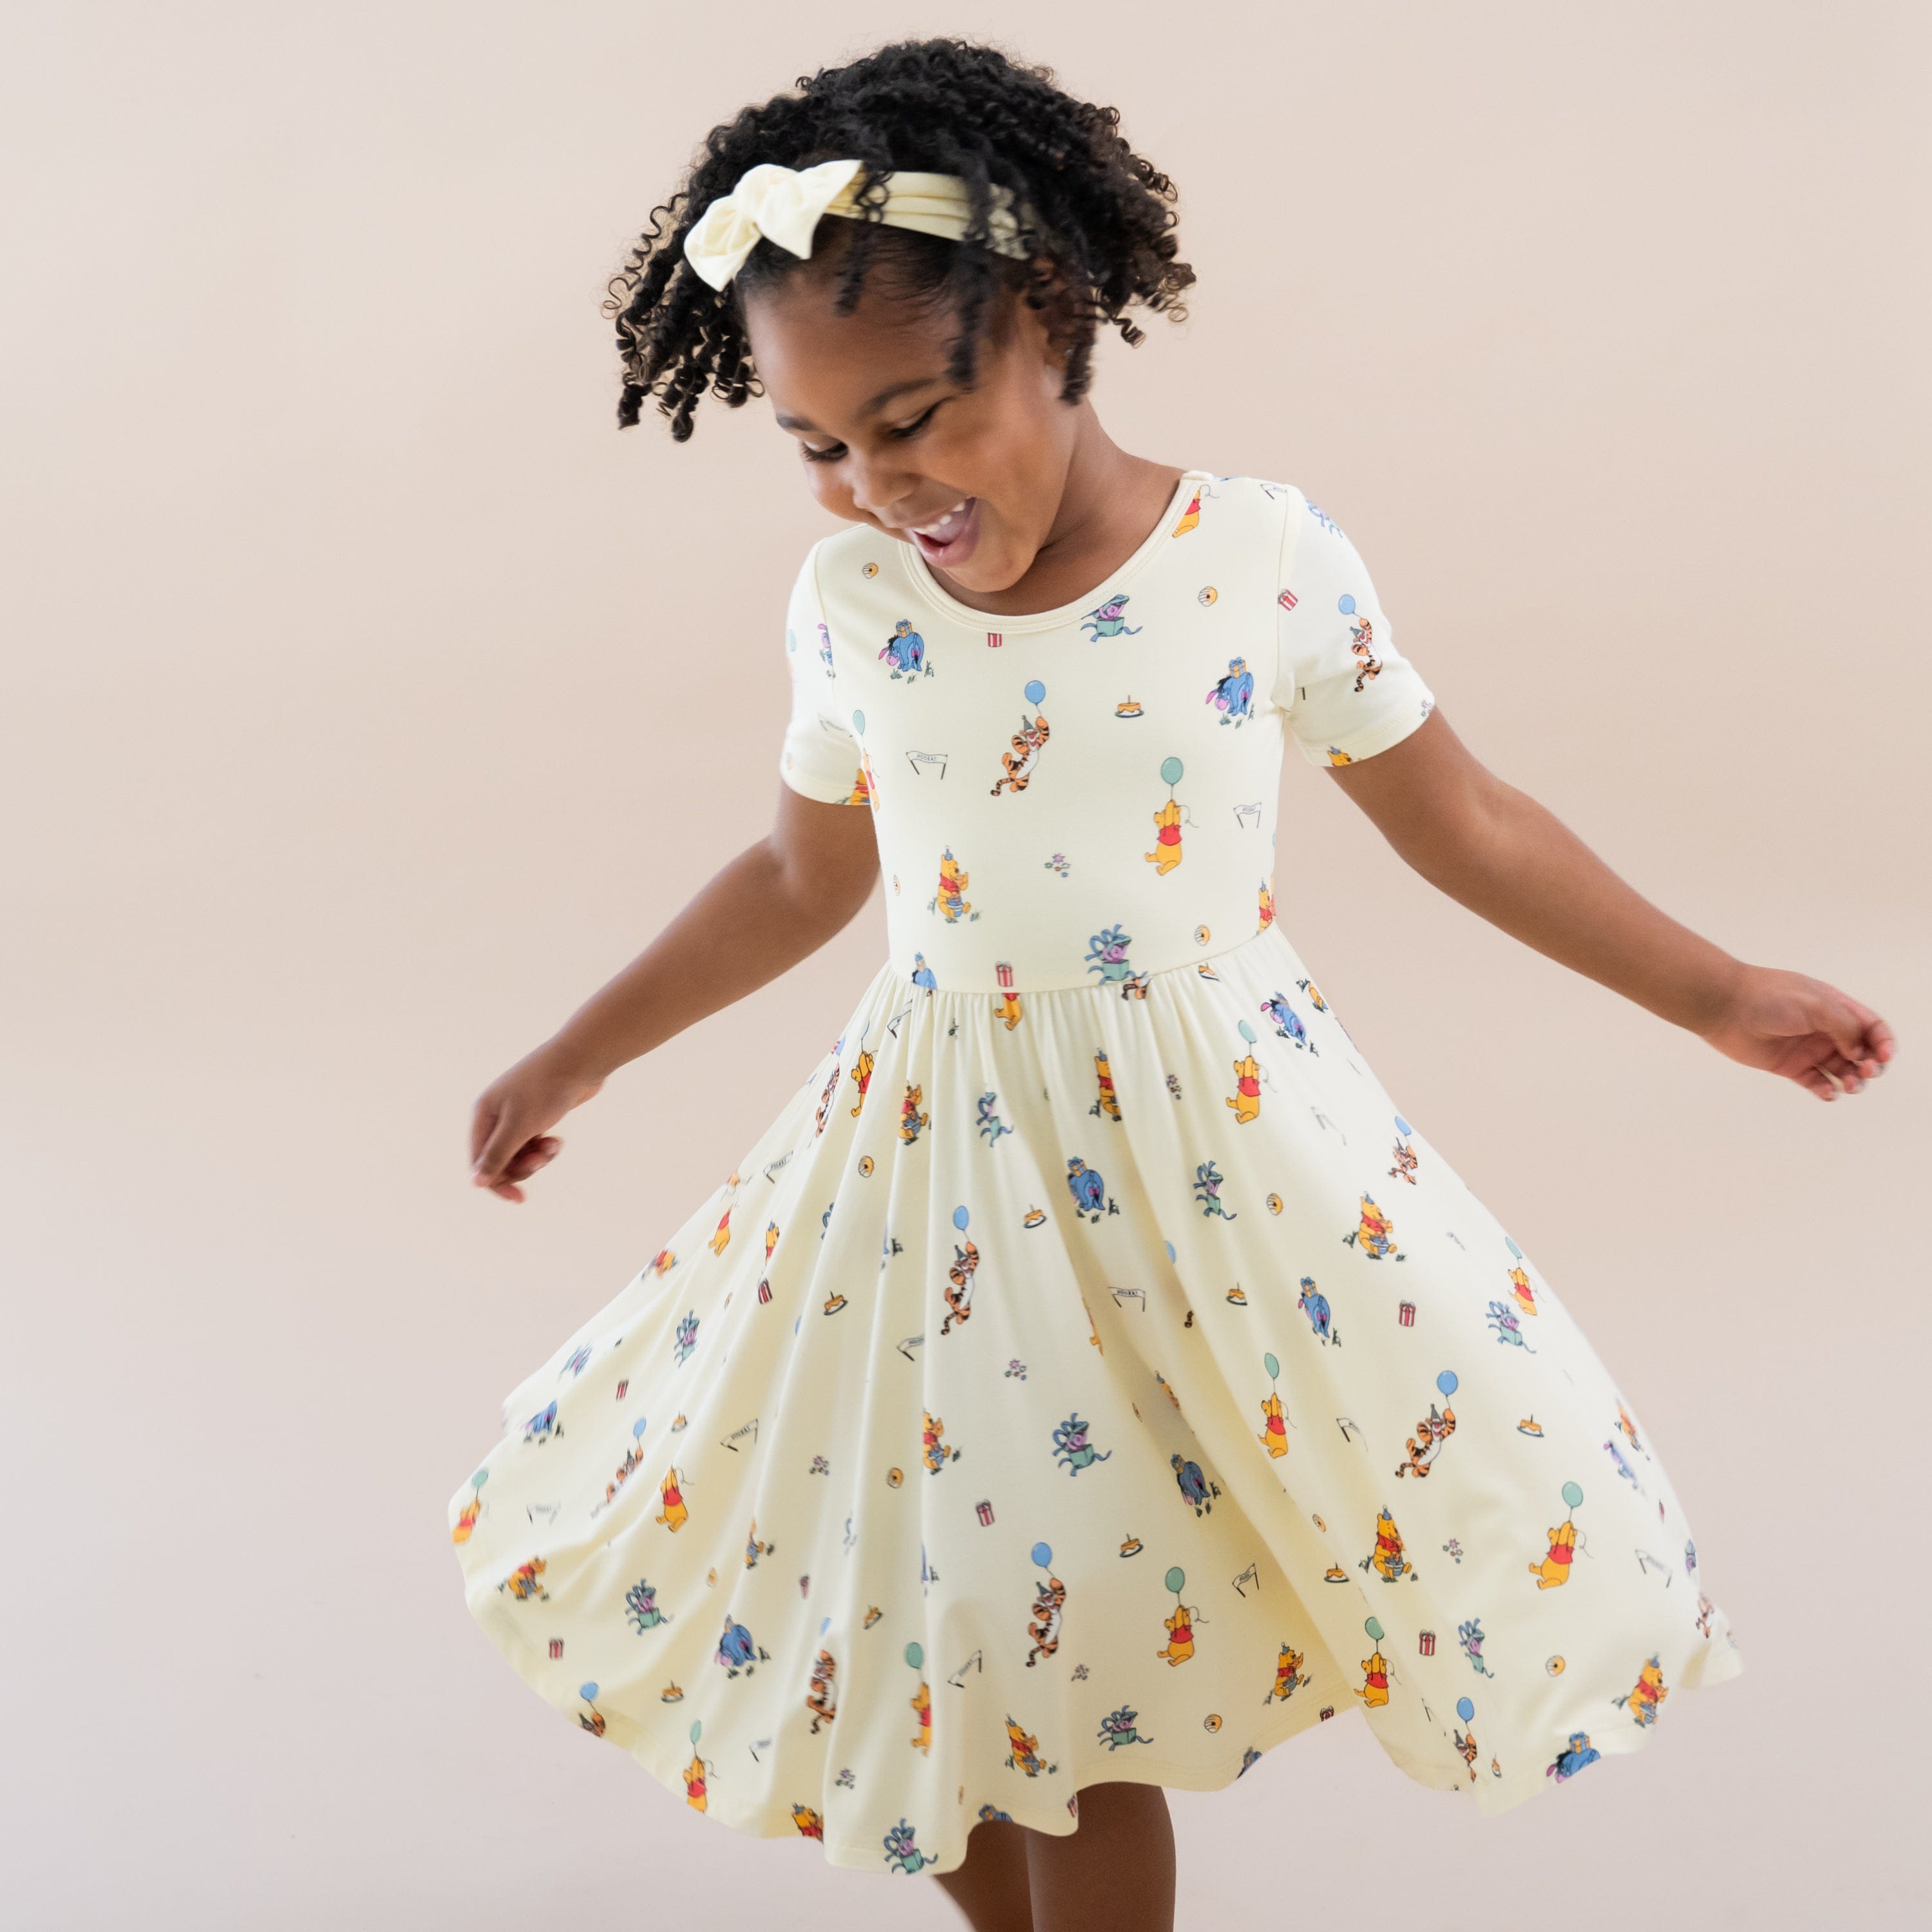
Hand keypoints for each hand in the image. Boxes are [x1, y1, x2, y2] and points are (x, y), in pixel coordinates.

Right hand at [469, 1043, 605, 1200]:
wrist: (580, 1060)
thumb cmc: (545, 1090)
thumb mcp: (518, 1127)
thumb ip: (496, 1156)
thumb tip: (475, 1184)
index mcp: (483, 1115)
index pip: (480, 1161)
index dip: (497, 1182)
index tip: (518, 1198)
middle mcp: (496, 1115)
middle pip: (501, 1160)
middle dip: (522, 1166)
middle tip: (541, 1160)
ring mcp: (517, 1114)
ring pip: (520, 1154)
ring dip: (537, 1158)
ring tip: (553, 1146)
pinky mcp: (537, 1115)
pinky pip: (535, 1144)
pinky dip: (546, 1147)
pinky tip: (557, 1141)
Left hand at [1699, 964, 1895, 1100]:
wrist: (1725, 1006)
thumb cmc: (1770, 997)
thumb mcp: (1816, 1004)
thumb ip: (1844, 1026)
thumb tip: (1860, 1052)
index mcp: (1835, 1007)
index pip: (1870, 1027)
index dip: (1884, 1042)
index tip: (1885, 1055)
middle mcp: (1825, 1029)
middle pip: (1861, 1052)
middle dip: (1872, 1065)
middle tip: (1867, 1071)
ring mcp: (1808, 1049)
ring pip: (1842, 1071)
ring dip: (1854, 1081)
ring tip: (1850, 1085)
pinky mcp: (1789, 1066)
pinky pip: (1816, 1083)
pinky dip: (1827, 1091)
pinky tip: (1828, 1092)